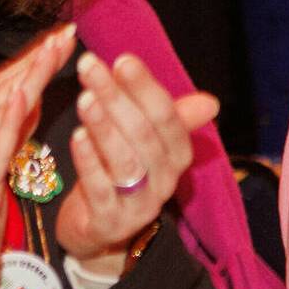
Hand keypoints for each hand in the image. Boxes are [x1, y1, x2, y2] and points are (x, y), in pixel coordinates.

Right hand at [0, 25, 79, 288]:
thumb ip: (11, 135)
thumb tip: (30, 97)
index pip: (2, 89)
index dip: (31, 61)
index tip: (61, 39)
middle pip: (1, 90)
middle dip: (36, 60)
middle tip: (66, 33)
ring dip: (29, 76)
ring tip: (55, 49)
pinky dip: (10, 117)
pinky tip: (27, 93)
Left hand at [56, 49, 219, 272]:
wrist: (98, 229)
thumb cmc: (120, 171)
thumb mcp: (145, 142)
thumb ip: (169, 115)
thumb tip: (211, 102)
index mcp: (177, 155)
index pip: (166, 117)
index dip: (145, 88)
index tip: (122, 60)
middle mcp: (165, 180)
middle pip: (145, 135)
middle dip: (117, 98)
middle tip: (91, 67)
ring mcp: (139, 205)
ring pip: (126, 162)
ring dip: (104, 127)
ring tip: (84, 98)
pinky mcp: (111, 224)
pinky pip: (102, 191)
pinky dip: (89, 162)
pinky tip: (76, 136)